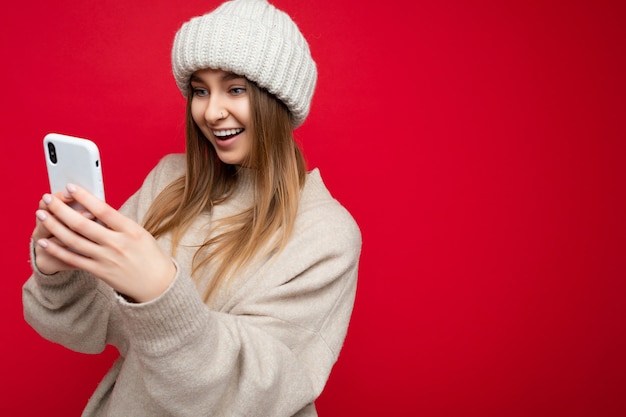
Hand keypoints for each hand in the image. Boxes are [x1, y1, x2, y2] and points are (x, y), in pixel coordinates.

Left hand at [34, 184, 175, 302]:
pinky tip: (44, 242)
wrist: (158, 284)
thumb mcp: (140, 234)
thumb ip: (119, 223)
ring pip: (73, 240)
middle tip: (48, 198)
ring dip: (54, 226)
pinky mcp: (99, 272)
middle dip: (61, 209)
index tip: (70, 187)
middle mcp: (117, 244)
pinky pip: (73, 260)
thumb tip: (94, 209)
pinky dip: (57, 250)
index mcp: (130, 230)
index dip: (85, 197)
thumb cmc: (150, 255)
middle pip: (82, 224)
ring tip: (42, 214)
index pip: (103, 210)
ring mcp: (107, 259)